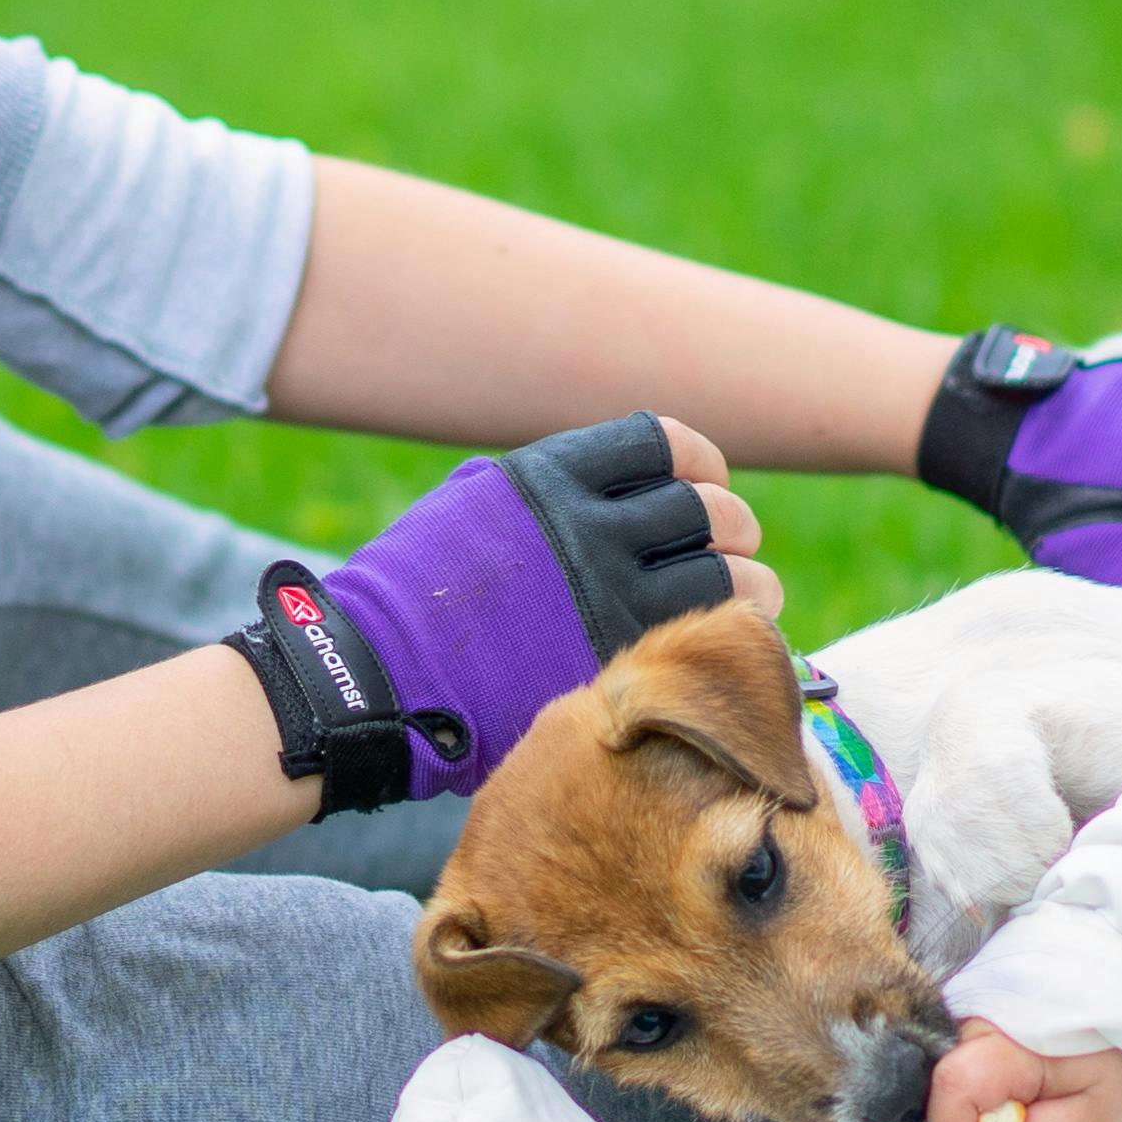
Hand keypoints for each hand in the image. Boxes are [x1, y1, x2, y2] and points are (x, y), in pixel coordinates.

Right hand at [228, 414, 769, 810]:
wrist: (371, 675)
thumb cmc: (415, 594)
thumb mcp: (473, 504)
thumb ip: (549, 489)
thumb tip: (621, 485)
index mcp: (552, 481)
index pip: (666, 446)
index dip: (700, 464)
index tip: (703, 483)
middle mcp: (589, 533)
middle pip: (710, 513)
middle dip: (731, 530)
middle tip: (730, 549)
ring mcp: (607, 603)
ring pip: (729, 579)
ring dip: (749, 586)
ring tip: (743, 600)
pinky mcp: (616, 667)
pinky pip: (711, 645)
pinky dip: (734, 641)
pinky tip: (722, 647)